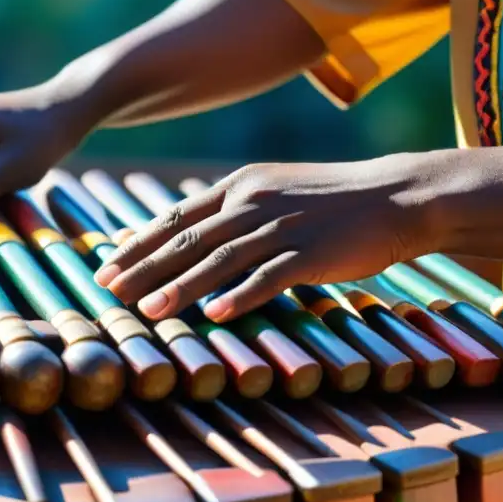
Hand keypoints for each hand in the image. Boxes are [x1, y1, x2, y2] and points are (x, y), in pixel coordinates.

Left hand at [94, 159, 441, 321]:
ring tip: (148, 310)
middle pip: (188, 239)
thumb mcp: (272, 191)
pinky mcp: (312, 251)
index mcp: (239, 185)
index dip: (138, 244)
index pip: (176, 217)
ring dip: (181, 287)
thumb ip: (229, 211)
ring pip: (221, 259)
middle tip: (108, 291)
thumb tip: (185, 234)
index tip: (106, 265)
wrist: (396, 195)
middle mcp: (253, 201)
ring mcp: (282, 226)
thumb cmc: (329, 200)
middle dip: (143, 267)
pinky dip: (240, 296)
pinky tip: (214, 316)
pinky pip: (269, 277)